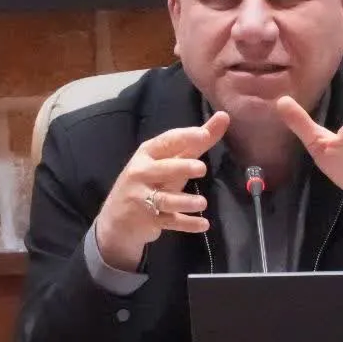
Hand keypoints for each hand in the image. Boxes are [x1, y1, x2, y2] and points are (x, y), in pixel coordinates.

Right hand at [94, 111, 229, 270]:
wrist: (118, 219)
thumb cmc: (151, 181)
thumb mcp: (170, 160)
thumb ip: (197, 141)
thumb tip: (224, 117)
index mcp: (147, 154)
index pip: (166, 142)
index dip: (184, 137)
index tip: (204, 134)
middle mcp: (141, 174)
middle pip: (161, 170)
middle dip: (181, 168)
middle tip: (202, 168)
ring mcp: (143, 199)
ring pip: (164, 200)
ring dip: (184, 202)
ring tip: (202, 202)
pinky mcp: (149, 221)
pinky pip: (170, 222)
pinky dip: (187, 224)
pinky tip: (204, 224)